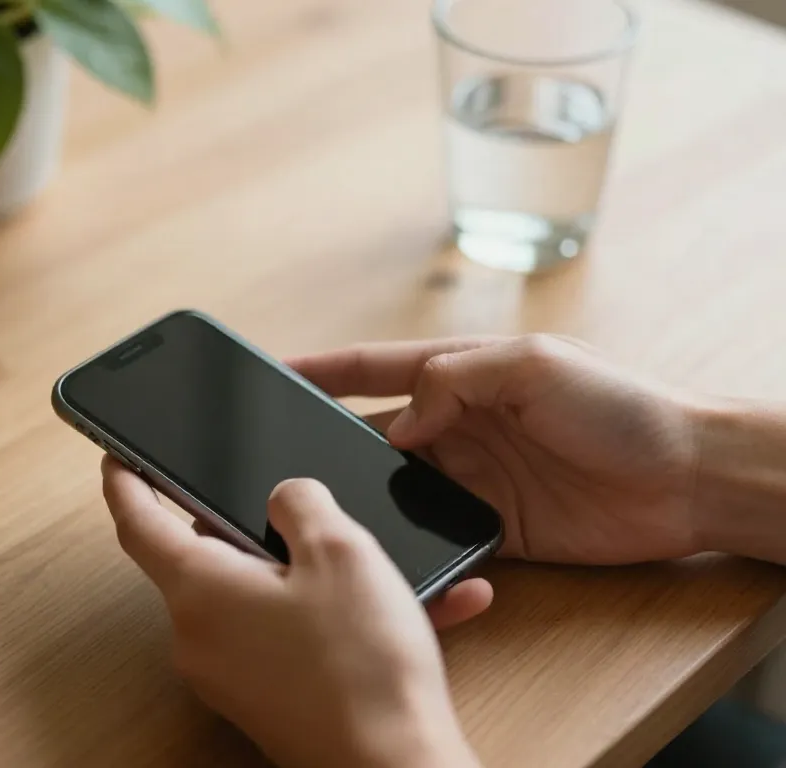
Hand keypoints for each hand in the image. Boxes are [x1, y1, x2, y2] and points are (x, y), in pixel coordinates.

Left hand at [102, 456, 485, 767]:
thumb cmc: (363, 667)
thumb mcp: (340, 551)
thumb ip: (300, 503)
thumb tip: (283, 497)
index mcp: (200, 590)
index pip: (138, 522)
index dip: (124, 482)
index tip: (115, 459)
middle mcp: (200, 636)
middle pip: (205, 558)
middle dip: (244, 527)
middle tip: (290, 505)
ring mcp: (230, 674)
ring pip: (256, 596)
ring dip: (306, 573)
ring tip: (373, 561)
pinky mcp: (265, 699)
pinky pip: (286, 635)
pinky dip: (328, 615)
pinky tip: (398, 609)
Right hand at [291, 335, 702, 564]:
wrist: (689, 477)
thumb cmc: (621, 405)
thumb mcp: (534, 365)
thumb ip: (456, 380)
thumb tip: (400, 423)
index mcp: (466, 374)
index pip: (377, 368)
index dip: (325, 369)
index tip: (275, 371)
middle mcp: (462, 424)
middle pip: (377, 430)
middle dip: (331, 438)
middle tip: (282, 452)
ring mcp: (475, 476)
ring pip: (398, 484)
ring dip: (367, 492)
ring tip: (325, 502)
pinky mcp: (494, 525)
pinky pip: (437, 530)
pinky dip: (409, 536)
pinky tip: (383, 544)